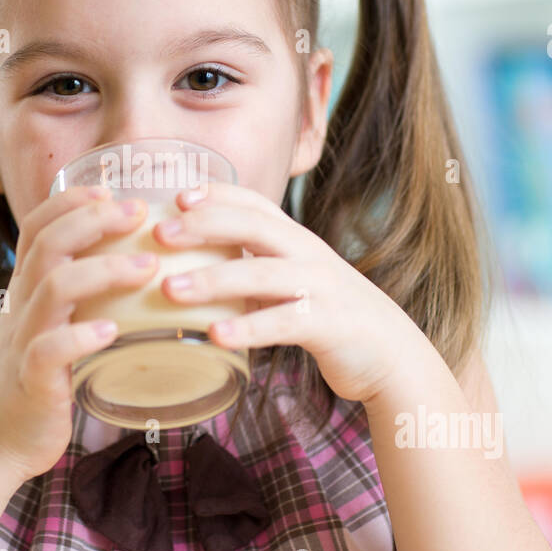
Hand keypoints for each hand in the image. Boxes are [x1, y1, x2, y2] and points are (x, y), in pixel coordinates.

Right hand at [0, 185, 159, 481]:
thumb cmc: (36, 378)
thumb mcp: (51, 324)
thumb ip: (78, 295)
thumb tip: (138, 264)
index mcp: (26, 288)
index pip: (36, 226)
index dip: (69, 201)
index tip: (110, 190)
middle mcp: (21, 306)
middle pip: (47, 245)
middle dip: (93, 221)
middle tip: (139, 213)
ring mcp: (23, 341)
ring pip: (52, 289)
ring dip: (101, 271)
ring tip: (146, 268)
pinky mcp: (31, 380)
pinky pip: (48, 351)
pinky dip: (80, 337)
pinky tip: (112, 331)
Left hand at [152, 181, 431, 405]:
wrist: (392, 356)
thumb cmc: (328, 318)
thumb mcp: (293, 283)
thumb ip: (255, 269)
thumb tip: (191, 268)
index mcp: (296, 240)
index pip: (254, 203)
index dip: (216, 194)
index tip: (176, 196)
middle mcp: (308, 254)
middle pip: (254, 225)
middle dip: (205, 224)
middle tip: (159, 232)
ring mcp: (321, 288)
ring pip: (262, 274)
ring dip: (213, 280)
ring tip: (169, 289)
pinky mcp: (328, 325)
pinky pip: (283, 323)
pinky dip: (248, 328)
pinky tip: (215, 336)